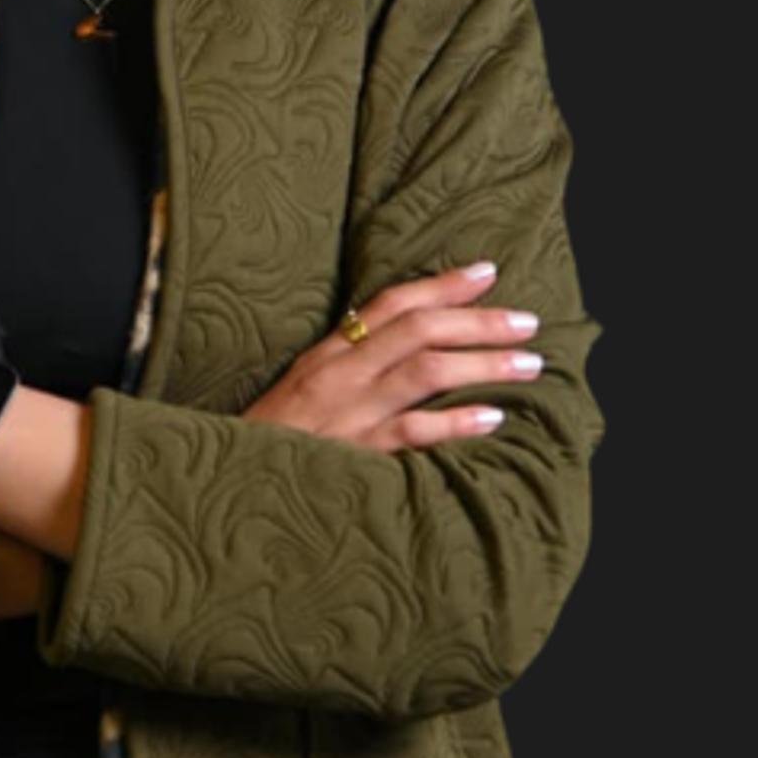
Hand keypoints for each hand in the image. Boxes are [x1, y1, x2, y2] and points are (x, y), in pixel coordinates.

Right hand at [240, 262, 541, 452]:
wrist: (228, 486)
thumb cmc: (273, 444)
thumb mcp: (304, 392)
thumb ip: (349, 369)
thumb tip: (410, 352)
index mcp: (327, 354)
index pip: (390, 304)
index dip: (441, 285)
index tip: (487, 271)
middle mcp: (339, 374)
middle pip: (417, 330)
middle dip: (478, 321)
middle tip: (529, 321)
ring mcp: (348, 413)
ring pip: (423, 372)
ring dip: (482, 364)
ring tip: (528, 364)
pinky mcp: (355, 454)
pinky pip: (412, 432)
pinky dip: (455, 421)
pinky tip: (492, 418)